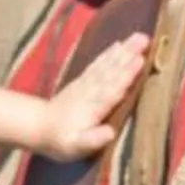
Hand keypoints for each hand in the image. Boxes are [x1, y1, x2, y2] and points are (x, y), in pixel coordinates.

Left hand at [34, 37, 148, 159]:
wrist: (38, 127)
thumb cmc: (62, 141)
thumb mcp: (75, 147)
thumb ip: (93, 139)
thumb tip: (110, 133)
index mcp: (93, 108)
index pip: (113, 89)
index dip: (126, 75)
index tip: (140, 60)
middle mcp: (91, 92)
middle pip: (112, 71)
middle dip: (128, 55)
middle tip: (145, 39)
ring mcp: (86, 84)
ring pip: (107, 64)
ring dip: (123, 50)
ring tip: (138, 37)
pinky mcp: (83, 80)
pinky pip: (98, 64)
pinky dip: (108, 53)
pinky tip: (118, 44)